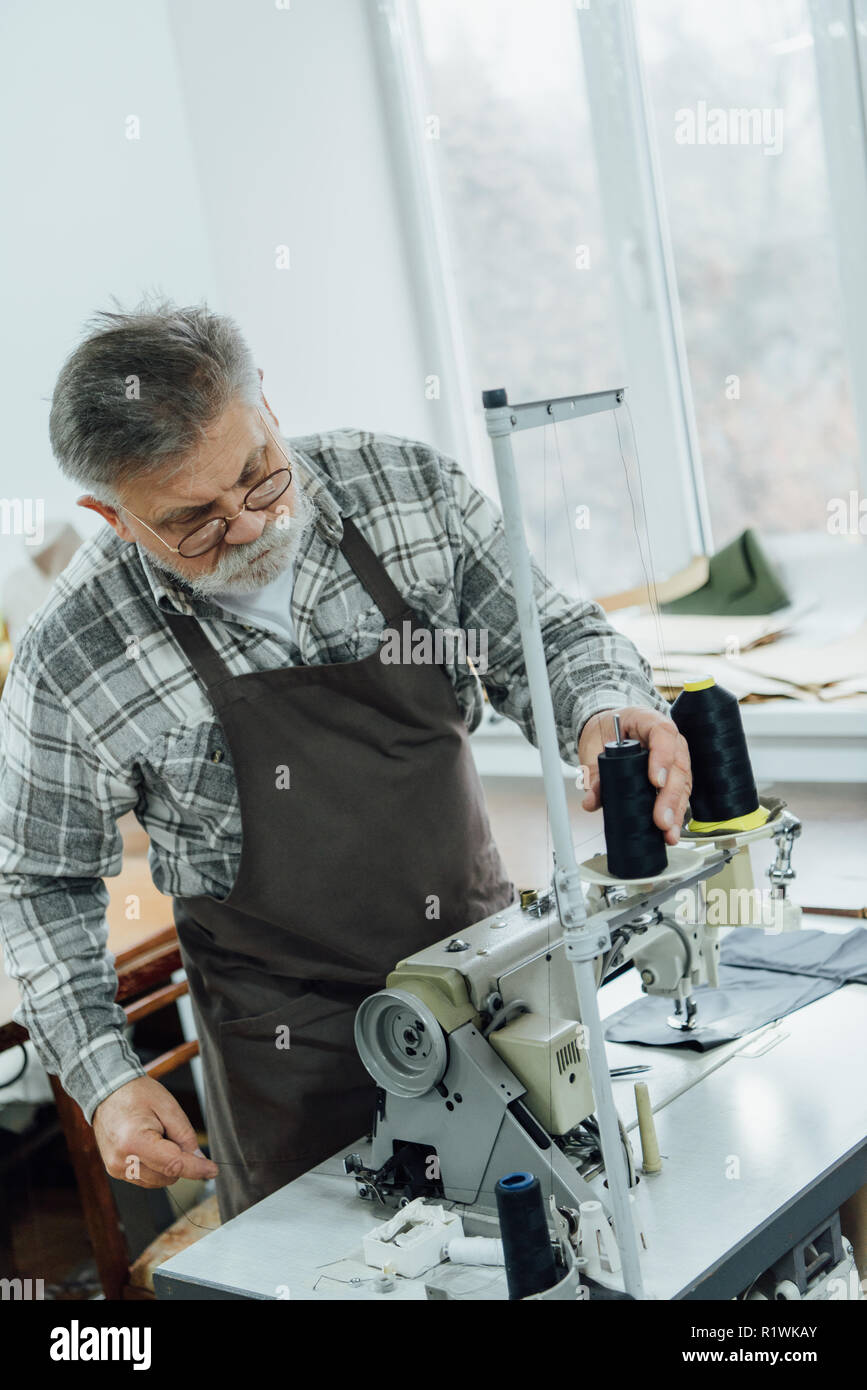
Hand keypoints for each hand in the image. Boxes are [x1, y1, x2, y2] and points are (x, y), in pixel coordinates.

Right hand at [93, 1075, 218, 1188]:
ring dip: (166, 1165)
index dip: (196, 1168)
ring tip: (155, 1136)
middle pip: (167, 1176)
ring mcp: (116, 1169)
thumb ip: (185, 1134)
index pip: (173, 1164)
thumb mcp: (168, 1106)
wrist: (107, 1091)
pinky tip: (148, 1145)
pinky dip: (155, 1166)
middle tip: (169, 1132)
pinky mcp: (115, 1171)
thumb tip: (199, 1159)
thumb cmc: (136, 1094)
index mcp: (134, 1142)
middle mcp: (122, 1161)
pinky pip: (146, 1178)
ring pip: (158, 1181)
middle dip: (178, 1159)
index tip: (212, 1170)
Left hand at [577, 707, 691, 845]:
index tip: (655, 781)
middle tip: (660, 819)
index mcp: (649, 721)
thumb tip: (591, 801)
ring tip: (667, 831)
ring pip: (683, 783)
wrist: (609, 728)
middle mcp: (669, 739)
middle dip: (669, 796)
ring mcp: (675, 757)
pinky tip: (670, 831)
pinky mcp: (675, 776)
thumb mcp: (595, 745)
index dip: (662, 757)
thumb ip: (594, 773)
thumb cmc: (607, 730)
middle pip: (678, 765)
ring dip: (676, 810)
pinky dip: (675, 814)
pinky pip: (680, 794)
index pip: (663, 733)